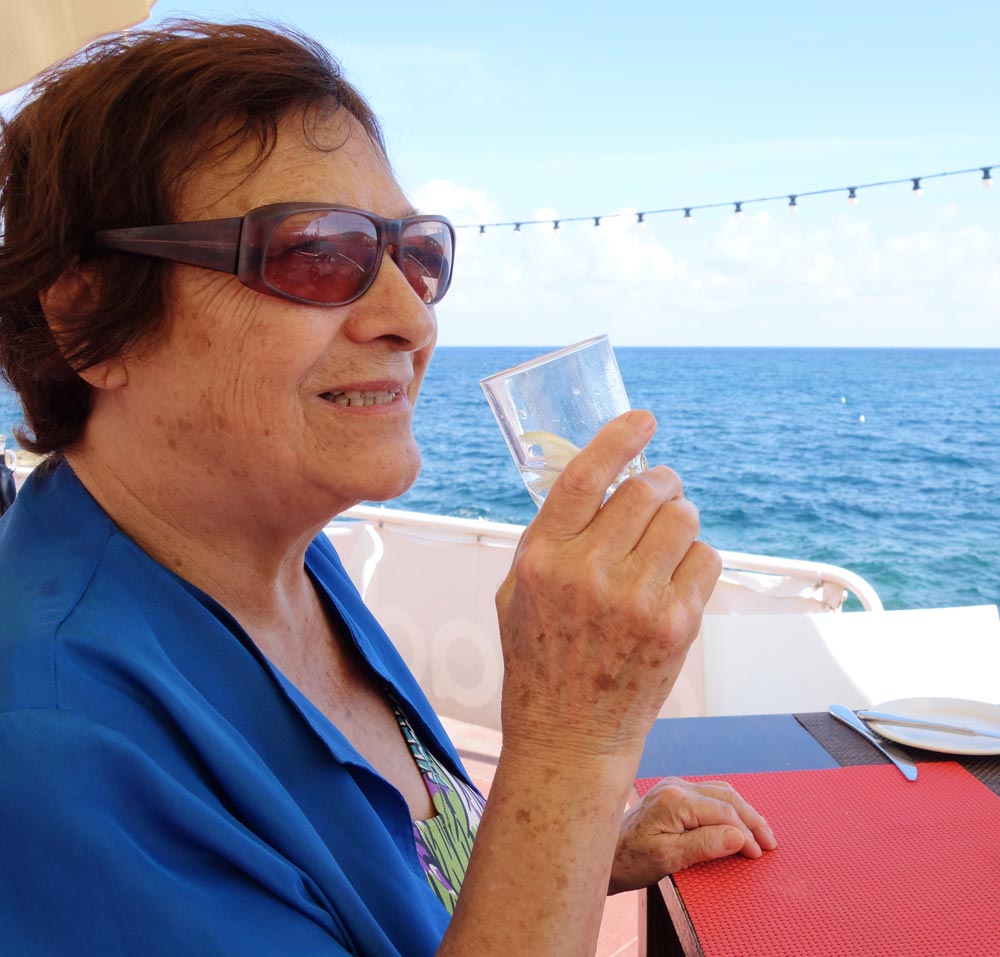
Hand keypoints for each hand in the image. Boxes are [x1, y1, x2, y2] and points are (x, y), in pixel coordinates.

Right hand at [495, 410, 721, 759]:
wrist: (569, 736)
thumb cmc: (539, 661)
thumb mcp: (517, 591)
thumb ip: (549, 537)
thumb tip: (597, 485)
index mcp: (542, 558)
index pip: (584, 477)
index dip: (618, 439)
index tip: (644, 420)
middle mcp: (587, 573)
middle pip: (645, 490)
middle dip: (661, 481)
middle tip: (662, 489)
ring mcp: (635, 600)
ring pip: (683, 519)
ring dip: (681, 514)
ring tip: (670, 532)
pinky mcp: (675, 626)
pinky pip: (706, 559)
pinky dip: (697, 557)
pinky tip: (677, 575)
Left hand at [609, 777, 777, 892]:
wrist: (603, 855)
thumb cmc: (631, 860)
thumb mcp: (668, 859)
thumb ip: (704, 845)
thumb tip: (739, 836)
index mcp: (675, 799)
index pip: (724, 811)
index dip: (746, 832)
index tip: (759, 854)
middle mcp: (675, 786)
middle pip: (725, 796)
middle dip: (751, 818)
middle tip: (771, 842)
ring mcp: (672, 787)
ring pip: (719, 792)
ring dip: (742, 811)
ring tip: (760, 832)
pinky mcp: (671, 794)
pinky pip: (707, 796)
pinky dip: (727, 808)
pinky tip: (736, 822)